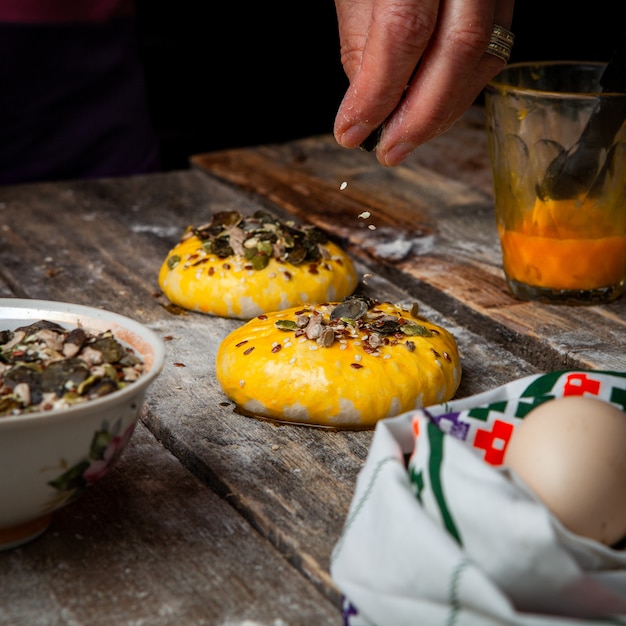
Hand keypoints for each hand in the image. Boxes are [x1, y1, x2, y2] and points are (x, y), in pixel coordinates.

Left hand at [333, 0, 514, 165]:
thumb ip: (361, 39)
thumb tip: (369, 104)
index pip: (405, 31)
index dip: (378, 92)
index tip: (352, 133)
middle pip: (461, 48)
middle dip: (422, 116)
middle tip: (390, 150)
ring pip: (486, 53)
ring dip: (446, 109)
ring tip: (408, 136)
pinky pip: (495, 46)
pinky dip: (462, 87)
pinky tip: (434, 106)